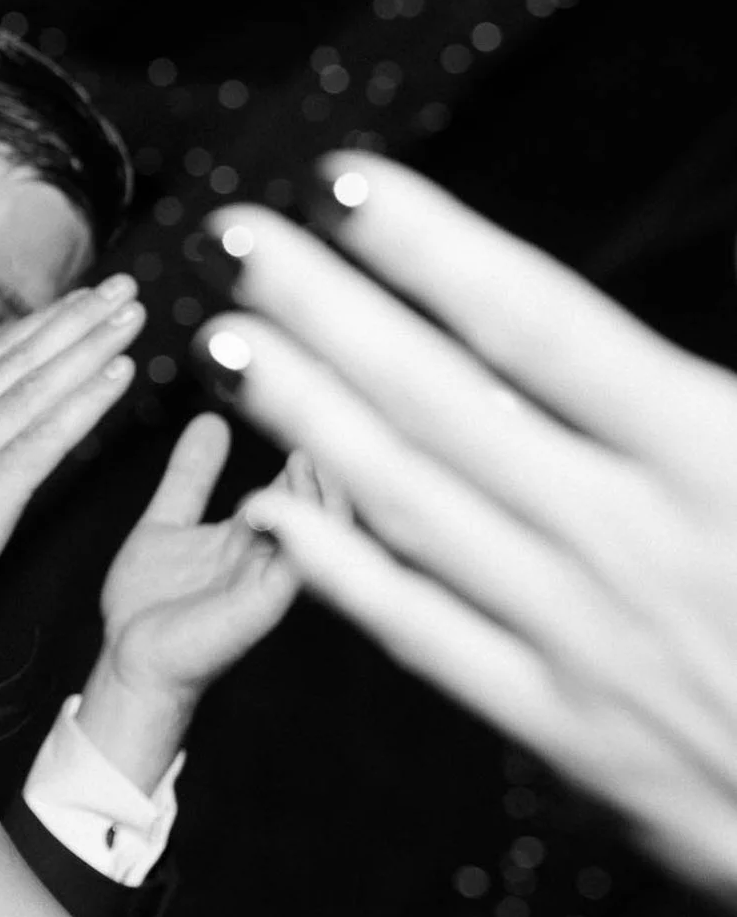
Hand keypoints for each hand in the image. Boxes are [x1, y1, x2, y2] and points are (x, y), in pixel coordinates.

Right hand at [0, 280, 143, 646]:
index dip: (43, 324)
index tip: (79, 300)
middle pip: (26, 356)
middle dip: (78, 317)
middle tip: (121, 287)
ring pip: (43, 384)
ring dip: (93, 344)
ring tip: (132, 316)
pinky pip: (52, 433)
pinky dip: (89, 399)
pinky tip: (121, 374)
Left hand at [75, 415, 323, 786]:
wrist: (126, 658)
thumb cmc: (147, 603)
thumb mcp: (168, 522)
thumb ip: (190, 477)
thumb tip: (212, 420)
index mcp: (258, 538)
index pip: (300, 487)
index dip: (309, 450)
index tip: (308, 404)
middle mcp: (273, 558)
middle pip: (324, 508)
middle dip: (327, 467)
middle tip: (318, 426)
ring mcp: (272, 583)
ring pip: (320, 536)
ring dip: (315, 496)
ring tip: (302, 458)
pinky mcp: (259, 608)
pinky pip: (293, 568)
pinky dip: (288, 532)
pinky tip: (266, 501)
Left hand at [203, 155, 736, 890]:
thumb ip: (712, 399)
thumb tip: (603, 342)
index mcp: (715, 454)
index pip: (542, 324)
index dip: (434, 247)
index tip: (346, 183)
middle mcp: (634, 540)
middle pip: (446, 401)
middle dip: (329, 311)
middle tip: (235, 241)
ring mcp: (587, 638)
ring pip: (414, 507)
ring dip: (309, 418)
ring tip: (228, 345)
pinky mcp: (567, 732)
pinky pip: (427, 638)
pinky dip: (342, 571)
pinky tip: (270, 507)